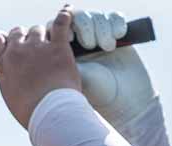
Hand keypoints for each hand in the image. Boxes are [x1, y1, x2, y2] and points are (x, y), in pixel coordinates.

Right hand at [0, 5, 83, 129]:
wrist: (51, 113)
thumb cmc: (31, 110)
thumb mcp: (10, 95)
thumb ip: (9, 77)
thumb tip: (12, 73)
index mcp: (2, 65)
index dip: (4, 39)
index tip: (11, 46)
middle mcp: (17, 52)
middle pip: (19, 31)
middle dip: (27, 38)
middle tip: (37, 51)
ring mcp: (37, 48)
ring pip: (39, 29)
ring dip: (45, 35)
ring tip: (53, 49)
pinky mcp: (58, 47)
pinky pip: (61, 22)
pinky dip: (64, 16)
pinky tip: (67, 12)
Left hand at [46, 8, 156, 125]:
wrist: (123, 102)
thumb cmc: (93, 94)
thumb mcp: (71, 76)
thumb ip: (58, 58)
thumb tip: (49, 39)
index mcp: (61, 53)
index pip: (55, 27)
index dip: (61, 25)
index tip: (70, 37)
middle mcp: (79, 43)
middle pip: (77, 17)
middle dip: (84, 26)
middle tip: (89, 45)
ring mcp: (98, 38)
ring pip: (95, 16)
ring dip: (100, 28)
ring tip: (106, 47)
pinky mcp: (117, 36)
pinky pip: (114, 17)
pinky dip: (115, 23)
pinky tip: (117, 36)